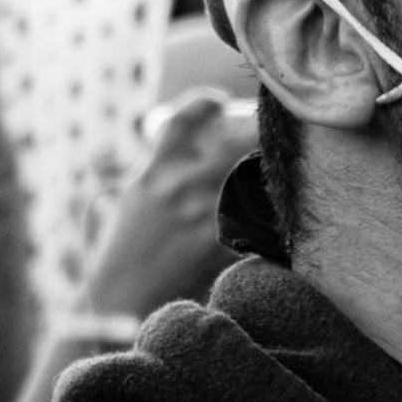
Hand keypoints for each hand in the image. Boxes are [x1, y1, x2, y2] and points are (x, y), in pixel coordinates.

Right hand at [78, 90, 258, 317]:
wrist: (119, 299)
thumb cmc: (123, 250)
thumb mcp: (132, 201)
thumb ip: (157, 173)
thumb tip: (184, 149)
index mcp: (153, 172)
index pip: (182, 119)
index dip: (206, 102)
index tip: (222, 101)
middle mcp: (176, 186)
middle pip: (233, 141)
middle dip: (259, 130)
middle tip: (274, 130)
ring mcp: (197, 214)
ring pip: (250, 178)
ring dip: (269, 171)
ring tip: (282, 168)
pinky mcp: (215, 243)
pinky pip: (253, 220)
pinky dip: (268, 215)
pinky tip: (279, 213)